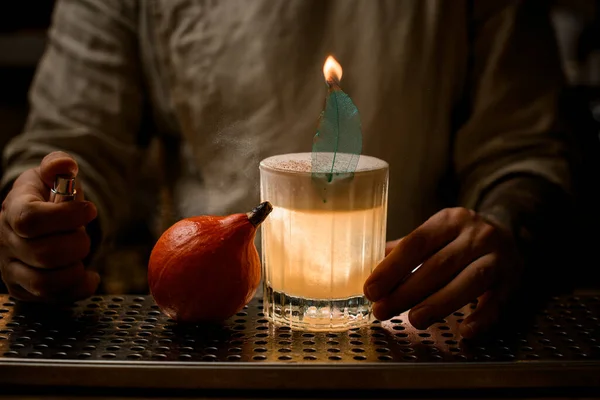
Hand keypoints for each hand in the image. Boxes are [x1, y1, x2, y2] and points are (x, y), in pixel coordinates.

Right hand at [0, 152, 98, 301]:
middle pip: (44, 254)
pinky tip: (89, 275)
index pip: (30, 219)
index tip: (89, 209)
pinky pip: (53, 299)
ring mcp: (12, 269)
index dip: (65, 216)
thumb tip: (65, 164)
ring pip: (45, 282)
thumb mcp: (51, 176)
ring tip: (82, 254)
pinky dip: (79, 289)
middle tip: (83, 234)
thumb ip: (58, 166)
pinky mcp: (24, 290)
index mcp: (13, 210)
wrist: (38, 222)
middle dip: (77, 244)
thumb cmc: (47, 197)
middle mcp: (7, 243)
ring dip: (76, 269)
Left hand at [364, 207, 522, 337]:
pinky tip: (465, 331)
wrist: (511, 230)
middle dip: (407, 291)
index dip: (392, 268)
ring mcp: (498, 256)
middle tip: (382, 310)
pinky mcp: (513, 280)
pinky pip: (498, 301)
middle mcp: (476, 234)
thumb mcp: (435, 233)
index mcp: (449, 220)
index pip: (416, 244)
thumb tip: (368, 268)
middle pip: (439, 265)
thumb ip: (404, 250)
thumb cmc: (461, 238)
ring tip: (415, 320)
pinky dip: (482, 317)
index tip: (371, 289)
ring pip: (469, 281)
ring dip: (439, 303)